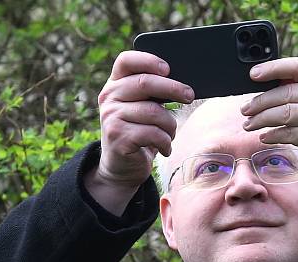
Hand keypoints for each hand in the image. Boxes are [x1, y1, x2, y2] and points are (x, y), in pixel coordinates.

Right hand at [96, 50, 194, 191]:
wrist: (122, 166)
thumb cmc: (139, 131)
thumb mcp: (141, 108)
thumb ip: (152, 94)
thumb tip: (183, 85)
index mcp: (114, 84)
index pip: (126, 61)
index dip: (148, 60)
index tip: (168, 68)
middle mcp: (108, 97)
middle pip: (145, 83)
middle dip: (173, 88)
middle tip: (189, 95)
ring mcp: (111, 117)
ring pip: (154, 112)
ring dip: (170, 125)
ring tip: (170, 134)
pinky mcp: (118, 137)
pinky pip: (153, 134)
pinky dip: (166, 142)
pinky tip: (165, 148)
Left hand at [240, 57, 297, 192]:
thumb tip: (263, 83)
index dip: (273, 68)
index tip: (253, 74)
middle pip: (287, 93)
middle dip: (260, 102)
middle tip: (245, 110)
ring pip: (285, 113)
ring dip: (262, 120)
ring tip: (249, 125)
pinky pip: (290, 133)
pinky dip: (273, 135)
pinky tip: (265, 137)